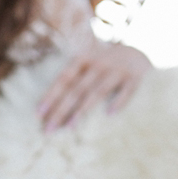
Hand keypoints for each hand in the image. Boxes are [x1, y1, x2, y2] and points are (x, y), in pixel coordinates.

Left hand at [37, 41, 151, 131]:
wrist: (139, 50)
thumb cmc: (104, 65)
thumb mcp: (87, 64)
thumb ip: (72, 80)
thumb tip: (48, 108)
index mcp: (83, 59)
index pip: (63, 78)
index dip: (50, 95)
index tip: (38, 114)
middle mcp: (99, 63)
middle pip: (77, 89)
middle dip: (61, 109)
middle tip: (49, 128)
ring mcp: (118, 69)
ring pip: (97, 91)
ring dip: (83, 109)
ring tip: (70, 127)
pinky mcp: (136, 77)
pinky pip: (127, 91)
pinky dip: (119, 102)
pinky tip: (110, 115)